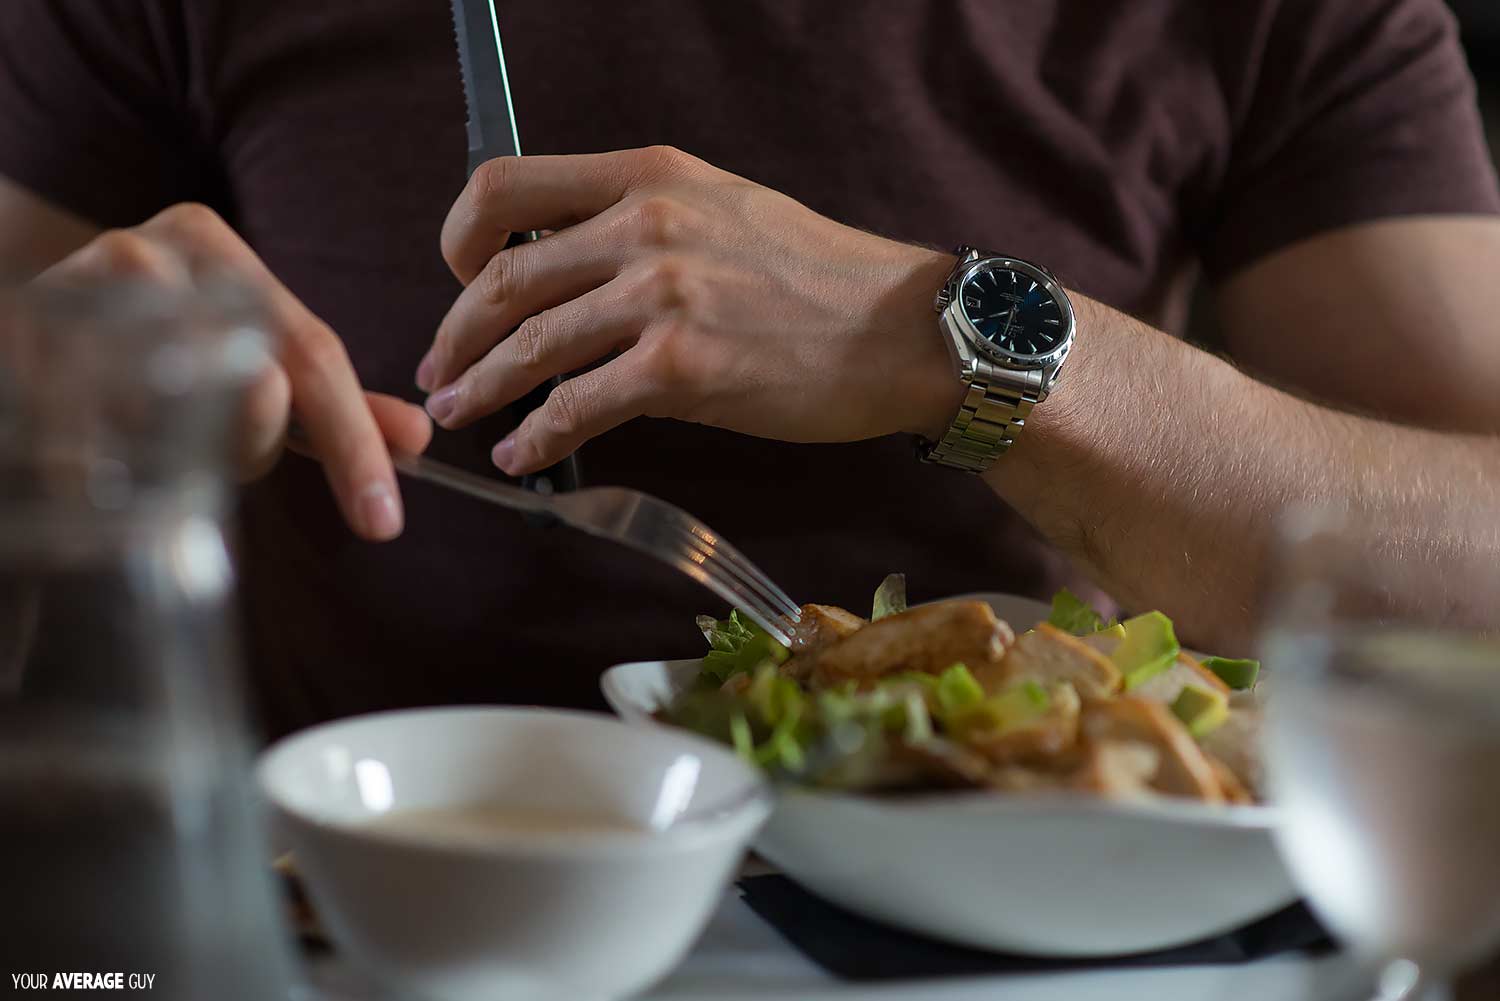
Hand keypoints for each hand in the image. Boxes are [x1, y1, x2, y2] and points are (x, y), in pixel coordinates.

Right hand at [35, 204, 431, 539]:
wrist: (29, 313)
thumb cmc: (152, 343)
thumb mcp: (246, 362)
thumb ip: (331, 405)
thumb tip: (419, 440)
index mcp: (213, 248)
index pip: (311, 352)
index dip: (355, 442)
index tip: (384, 520)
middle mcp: (146, 251)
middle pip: (240, 366)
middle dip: (257, 440)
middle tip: (236, 464)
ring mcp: (73, 284)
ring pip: (157, 393)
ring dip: (172, 445)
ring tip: (157, 460)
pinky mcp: (17, 328)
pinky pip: (67, 410)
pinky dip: (91, 455)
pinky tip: (95, 475)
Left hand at [417, 146, 962, 474]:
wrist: (902, 330)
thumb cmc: (818, 277)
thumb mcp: (724, 211)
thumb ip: (640, 222)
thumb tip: (566, 272)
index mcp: (650, 176)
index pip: (506, 185)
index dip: (459, 236)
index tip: (457, 277)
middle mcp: (646, 224)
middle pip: (503, 278)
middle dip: (456, 333)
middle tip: (441, 369)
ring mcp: (662, 297)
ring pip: (530, 346)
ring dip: (481, 387)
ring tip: (462, 414)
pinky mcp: (681, 369)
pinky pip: (577, 408)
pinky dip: (536, 436)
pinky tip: (523, 453)